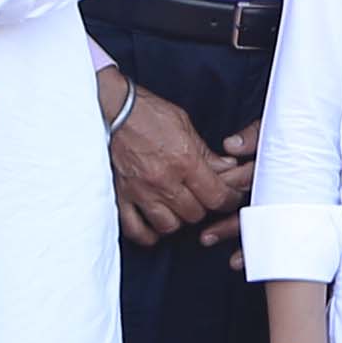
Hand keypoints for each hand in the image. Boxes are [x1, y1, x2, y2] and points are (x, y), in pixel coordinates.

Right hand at [105, 81, 249, 246]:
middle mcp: (164, 180)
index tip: (228, 198)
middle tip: (200, 197)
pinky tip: (154, 225)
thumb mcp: (185, 126)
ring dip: (177, 219)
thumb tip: (227, 168)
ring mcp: (141, 191)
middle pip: (194, 214)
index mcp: (184, 161)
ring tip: (177, 208)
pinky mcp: (121, 196)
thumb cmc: (147, 113)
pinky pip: (136, 229)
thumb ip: (207, 153)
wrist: (113, 110)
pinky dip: (147, 233)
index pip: (216, 197)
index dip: (228, 200)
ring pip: (169, 225)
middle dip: (202, 207)